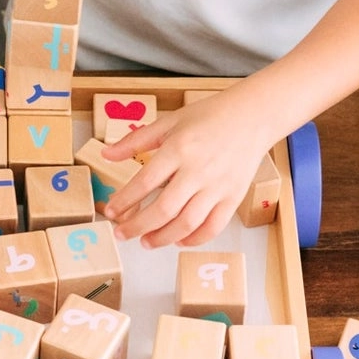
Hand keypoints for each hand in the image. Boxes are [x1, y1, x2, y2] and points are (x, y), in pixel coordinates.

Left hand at [103, 96, 274, 247]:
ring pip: (187, 223)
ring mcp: (218, 186)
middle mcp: (199, 170)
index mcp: (179, 149)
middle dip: (138, 226)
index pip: (145, 181)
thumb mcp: (169, 121)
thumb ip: (135, 140)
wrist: (252, 117)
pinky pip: (213, 226)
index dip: (125, 200)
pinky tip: (178, 240)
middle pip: (164, 209)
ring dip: (163, 238)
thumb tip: (106, 154)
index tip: (110, 211)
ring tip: (146, 241)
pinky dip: (194, 239)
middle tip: (122, 234)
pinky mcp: (234, 197)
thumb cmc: (209, 116)